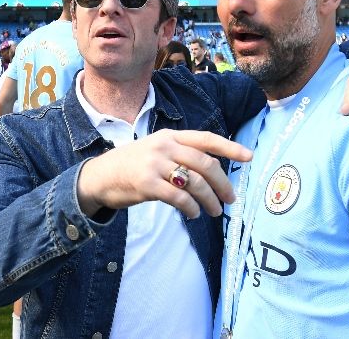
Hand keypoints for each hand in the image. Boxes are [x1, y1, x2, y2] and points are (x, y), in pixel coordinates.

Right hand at [77, 130, 251, 218]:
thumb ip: (180, 154)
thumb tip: (212, 172)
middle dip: (223, 184)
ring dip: (210, 200)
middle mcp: (164, 146)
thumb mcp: (156, 150)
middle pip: (205, 164)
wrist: (99, 177)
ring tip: (214, 212)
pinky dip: (191, 208)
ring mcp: (155, 164)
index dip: (230, 148)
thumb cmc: (132, 166)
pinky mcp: (147, 184)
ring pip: (195, 183)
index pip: (206, 139)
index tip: (249, 157)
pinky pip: (179, 197)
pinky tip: (194, 214)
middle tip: (231, 199)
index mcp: (170, 135)